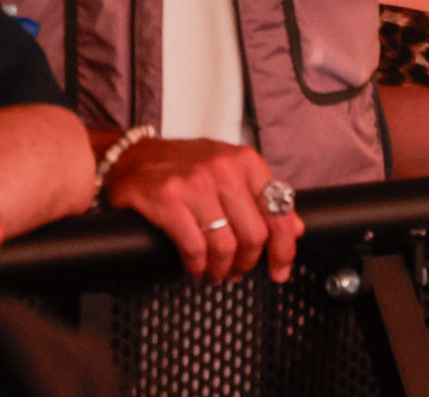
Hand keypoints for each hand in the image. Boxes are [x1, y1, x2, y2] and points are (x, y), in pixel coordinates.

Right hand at [102, 135, 303, 283]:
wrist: (133, 157)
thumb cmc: (183, 165)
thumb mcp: (230, 170)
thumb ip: (261, 196)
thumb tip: (295, 228)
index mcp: (247, 162)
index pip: (279, 210)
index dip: (283, 248)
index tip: (280, 268)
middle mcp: (224, 170)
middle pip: (254, 234)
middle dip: (248, 262)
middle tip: (239, 271)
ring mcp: (195, 184)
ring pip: (225, 244)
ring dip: (222, 269)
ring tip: (217, 272)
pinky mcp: (167, 200)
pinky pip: (194, 247)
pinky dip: (198, 266)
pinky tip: (196, 267)